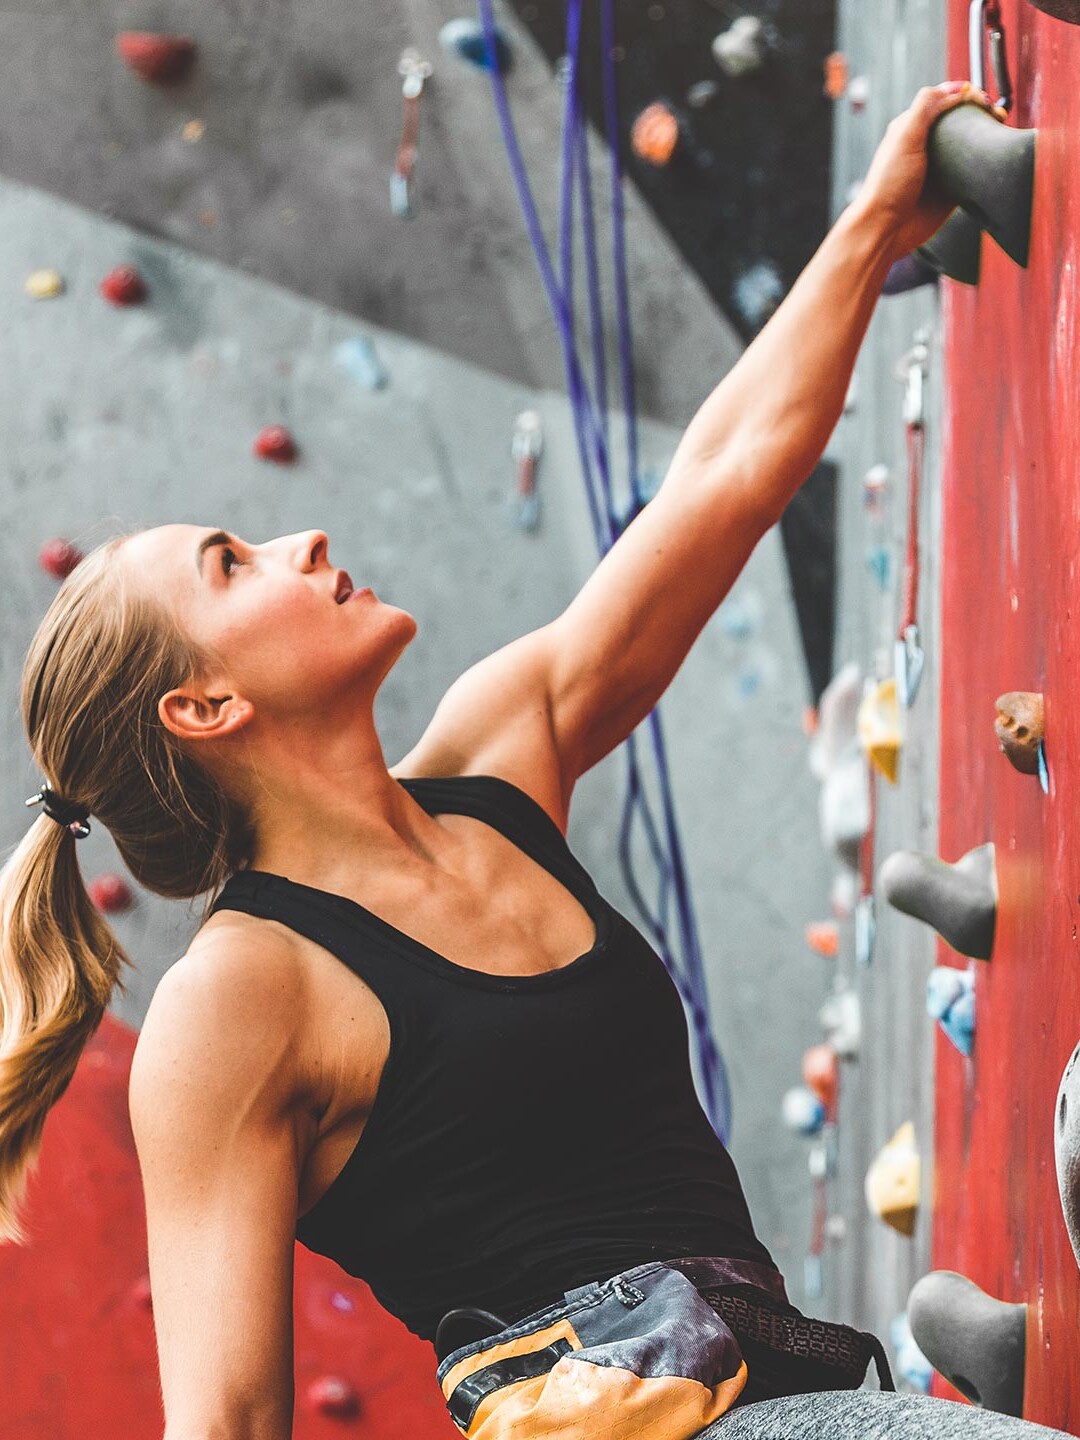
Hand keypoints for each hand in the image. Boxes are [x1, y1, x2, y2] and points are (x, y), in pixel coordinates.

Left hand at [853, 81, 1006, 261]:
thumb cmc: (889, 184)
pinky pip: (973, 172)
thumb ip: (926, 107)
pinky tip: (996, 158)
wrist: (886, 230)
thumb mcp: (904, 136)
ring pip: (970, 145)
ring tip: (1001, 130)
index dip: (965, 95)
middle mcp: (927, 146)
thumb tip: (955, 89)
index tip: (983, 99)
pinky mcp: (951, 190)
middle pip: (960, 121)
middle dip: (981, 113)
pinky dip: (985, 165)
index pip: (944, 100)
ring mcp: (940, 168)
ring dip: (986, 136)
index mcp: (913, 128)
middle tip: (998, 114)